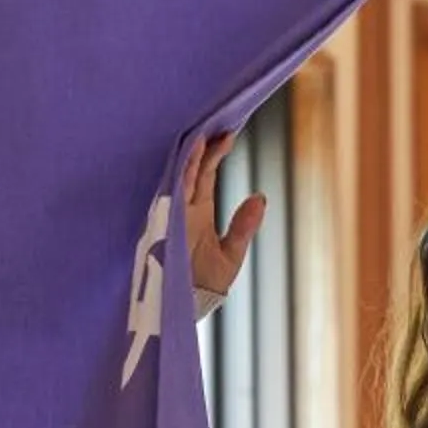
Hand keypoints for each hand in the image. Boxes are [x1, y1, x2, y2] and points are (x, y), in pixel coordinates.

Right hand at [182, 129, 263, 302]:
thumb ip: (243, 226)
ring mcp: (171, 212)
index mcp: (196, 211)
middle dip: (204, 145)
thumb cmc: (203, 286)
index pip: (205, 174)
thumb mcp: (230, 254)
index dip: (216, 153)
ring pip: (180, 174)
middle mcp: (181, 207)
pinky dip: (181, 171)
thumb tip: (261, 196)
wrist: (184, 309)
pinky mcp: (166, 220)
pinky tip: (190, 152)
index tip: (229, 132)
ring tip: (204, 129)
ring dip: (192, 152)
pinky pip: (172, 190)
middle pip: (192, 168)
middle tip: (217, 119)